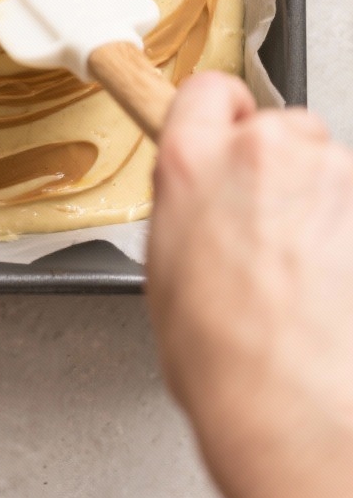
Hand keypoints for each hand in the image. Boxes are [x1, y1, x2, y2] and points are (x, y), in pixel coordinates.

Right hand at [147, 71, 352, 497]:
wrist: (289, 408)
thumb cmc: (223, 354)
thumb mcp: (163, 261)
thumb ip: (187, 197)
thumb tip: (201, 188)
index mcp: (194, 160)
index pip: (208, 89)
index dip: (217, 116)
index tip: (224, 133)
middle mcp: (263, 152)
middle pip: (276, 124)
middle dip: (273, 164)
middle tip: (263, 222)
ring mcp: (327, 173)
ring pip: (322, 162)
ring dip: (313, 199)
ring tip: (297, 265)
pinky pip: (350, 199)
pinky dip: (342, 228)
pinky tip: (326, 275)